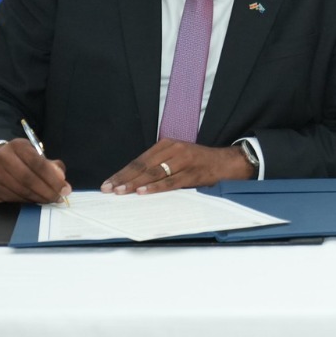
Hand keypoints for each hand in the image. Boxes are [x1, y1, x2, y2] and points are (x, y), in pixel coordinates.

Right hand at [0, 138, 70, 204]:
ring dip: (39, 198)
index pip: (38, 163)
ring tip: (50, 200)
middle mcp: (2, 157)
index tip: (65, 189)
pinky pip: (13, 198)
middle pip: (29, 179)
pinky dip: (28, 201)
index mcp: (17, 146)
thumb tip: (61, 179)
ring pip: (21, 191)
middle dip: (47, 191)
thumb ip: (51, 165)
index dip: (53, 179)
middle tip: (59, 198)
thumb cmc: (19, 158)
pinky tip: (36, 200)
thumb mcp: (35, 154)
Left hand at [102, 139, 254, 193]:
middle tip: (109, 189)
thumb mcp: (177, 157)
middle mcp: (173, 149)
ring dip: (135, 184)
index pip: (139, 160)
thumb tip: (134, 181)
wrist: (227, 162)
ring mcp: (183, 160)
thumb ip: (159, 165)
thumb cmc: (199, 162)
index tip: (108, 183)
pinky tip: (143, 192)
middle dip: (124, 179)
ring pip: (154, 173)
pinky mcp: (193, 172)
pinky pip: (170, 181)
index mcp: (167, 144)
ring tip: (121, 192)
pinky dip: (155, 187)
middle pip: (143, 166)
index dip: (123, 172)